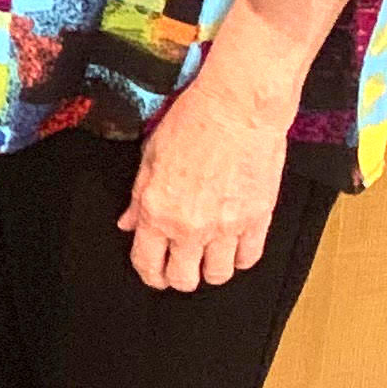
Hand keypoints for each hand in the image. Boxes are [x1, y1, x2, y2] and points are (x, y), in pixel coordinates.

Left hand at [121, 59, 292, 290]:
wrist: (238, 108)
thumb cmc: (192, 122)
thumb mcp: (150, 157)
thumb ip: (138, 198)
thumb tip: (129, 223)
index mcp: (157, 211)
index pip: (147, 263)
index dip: (150, 274)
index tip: (155, 274)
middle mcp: (189, 226)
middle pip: (184, 279)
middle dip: (179, 277)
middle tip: (183, 267)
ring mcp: (226, 226)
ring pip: (218, 275)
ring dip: (211, 270)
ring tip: (210, 256)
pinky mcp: (257, 219)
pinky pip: (248, 257)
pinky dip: (240, 257)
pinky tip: (235, 246)